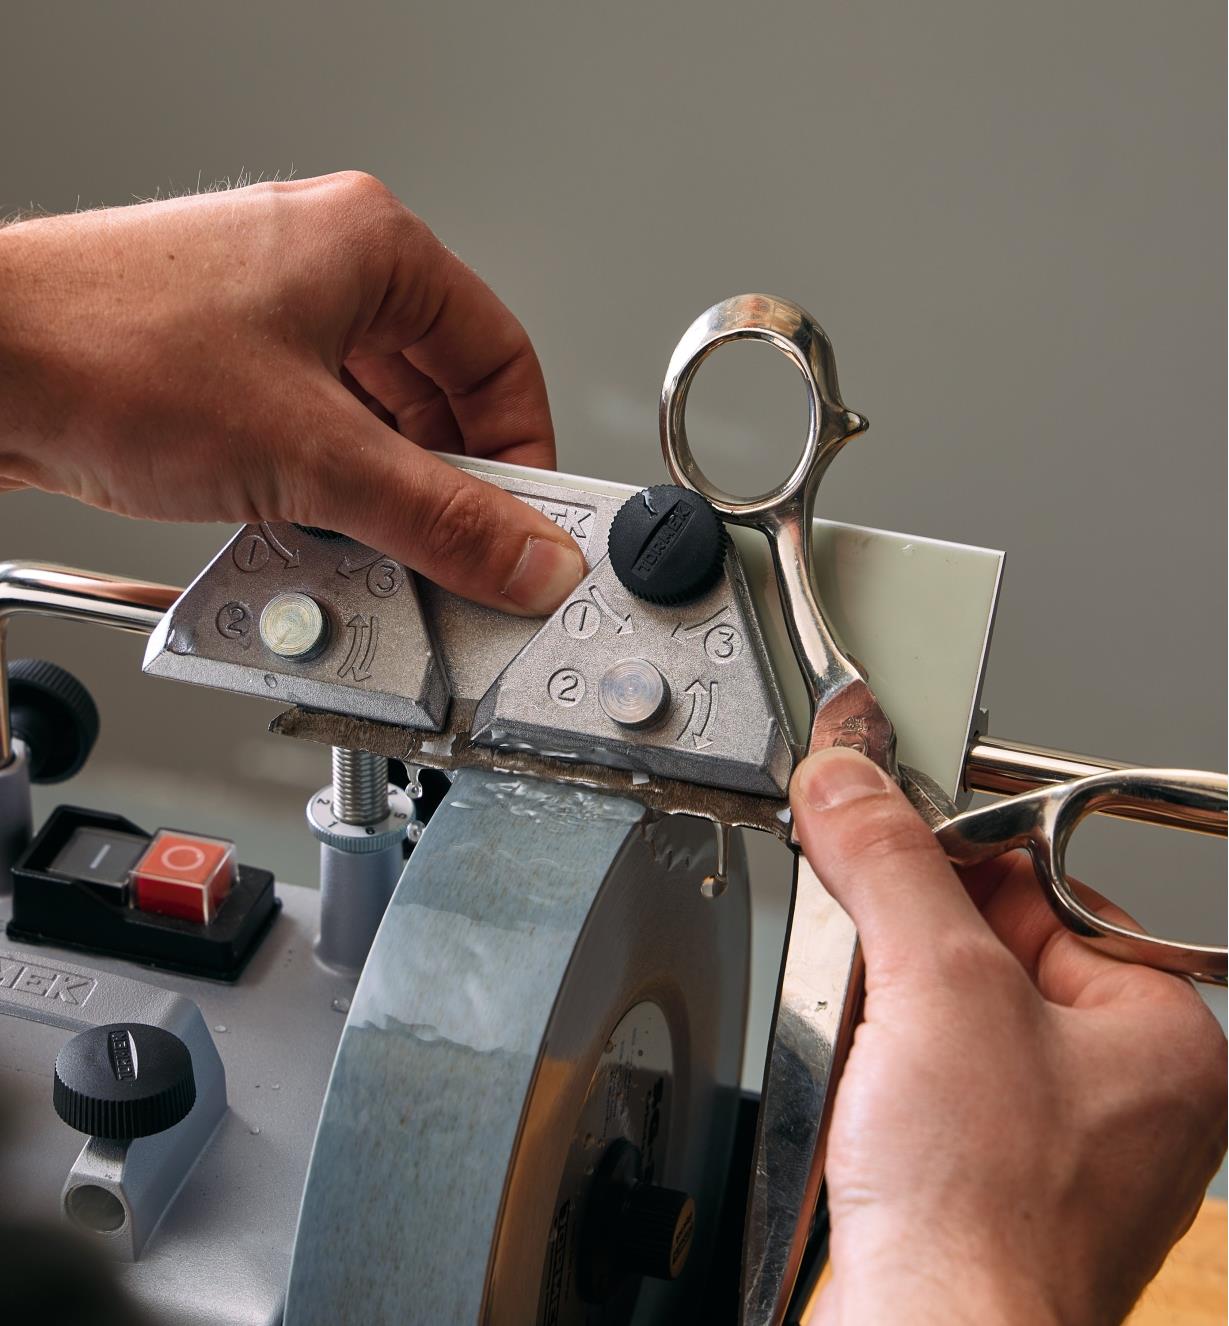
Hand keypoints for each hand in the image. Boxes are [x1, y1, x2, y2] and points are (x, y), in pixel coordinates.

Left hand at [0, 172, 585, 613]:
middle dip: (446, 489)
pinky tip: (312, 534)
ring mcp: (275, 317)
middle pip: (440, 400)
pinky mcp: (231, 366)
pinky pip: (316, 436)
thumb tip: (528, 556)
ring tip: (371, 549)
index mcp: (374, 248)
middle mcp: (329, 270)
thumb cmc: (106, 352)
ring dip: (381, 499)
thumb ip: (440, 519)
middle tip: (455, 556)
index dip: (523, 455)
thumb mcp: (313, 455)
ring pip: (376, 425)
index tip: (524, 527)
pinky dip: (326, 493)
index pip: (502, 361)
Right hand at [791, 748, 1225, 1325]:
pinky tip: (849, 1080)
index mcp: (1160, 1036)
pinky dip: (872, 1058)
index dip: (957, 856)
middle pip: (987, 948)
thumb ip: (890, 863)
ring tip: (854, 1026)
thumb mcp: (936, 986)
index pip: (1044, 889)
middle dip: (907, 935)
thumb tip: (850, 779)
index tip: (886, 831)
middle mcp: (1118, 1091)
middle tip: (859, 937)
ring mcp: (1050, 1143)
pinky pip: (924, 1077)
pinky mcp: (981, 1178)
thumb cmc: (984, 1216)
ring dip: (881, 997)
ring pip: (946, 1015)